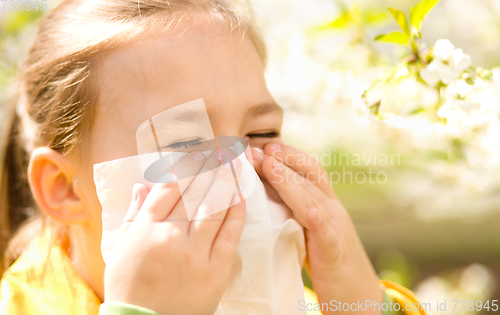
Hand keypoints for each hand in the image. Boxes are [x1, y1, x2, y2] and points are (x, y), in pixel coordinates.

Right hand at [104, 149, 245, 314]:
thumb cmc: (129, 286)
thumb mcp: (122, 248)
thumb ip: (134, 215)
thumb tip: (142, 185)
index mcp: (146, 229)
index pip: (168, 188)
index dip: (183, 168)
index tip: (195, 156)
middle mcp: (170, 236)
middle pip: (193, 193)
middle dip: (207, 169)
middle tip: (219, 152)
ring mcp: (194, 253)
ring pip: (213, 209)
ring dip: (224, 184)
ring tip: (232, 167)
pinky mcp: (215, 270)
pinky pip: (229, 234)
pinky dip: (236, 213)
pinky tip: (239, 197)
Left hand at [252, 143, 382, 313]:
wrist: (357, 293)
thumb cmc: (328, 259)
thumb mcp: (311, 227)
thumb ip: (297, 208)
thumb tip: (269, 191)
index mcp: (326, 203)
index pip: (309, 170)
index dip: (288, 154)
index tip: (265, 145)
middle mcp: (333, 210)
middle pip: (307, 178)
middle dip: (281, 161)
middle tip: (256, 150)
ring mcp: (336, 228)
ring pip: (312, 200)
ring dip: (289, 182)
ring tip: (269, 166)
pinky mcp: (335, 252)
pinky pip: (327, 234)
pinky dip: (318, 221)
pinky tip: (309, 213)